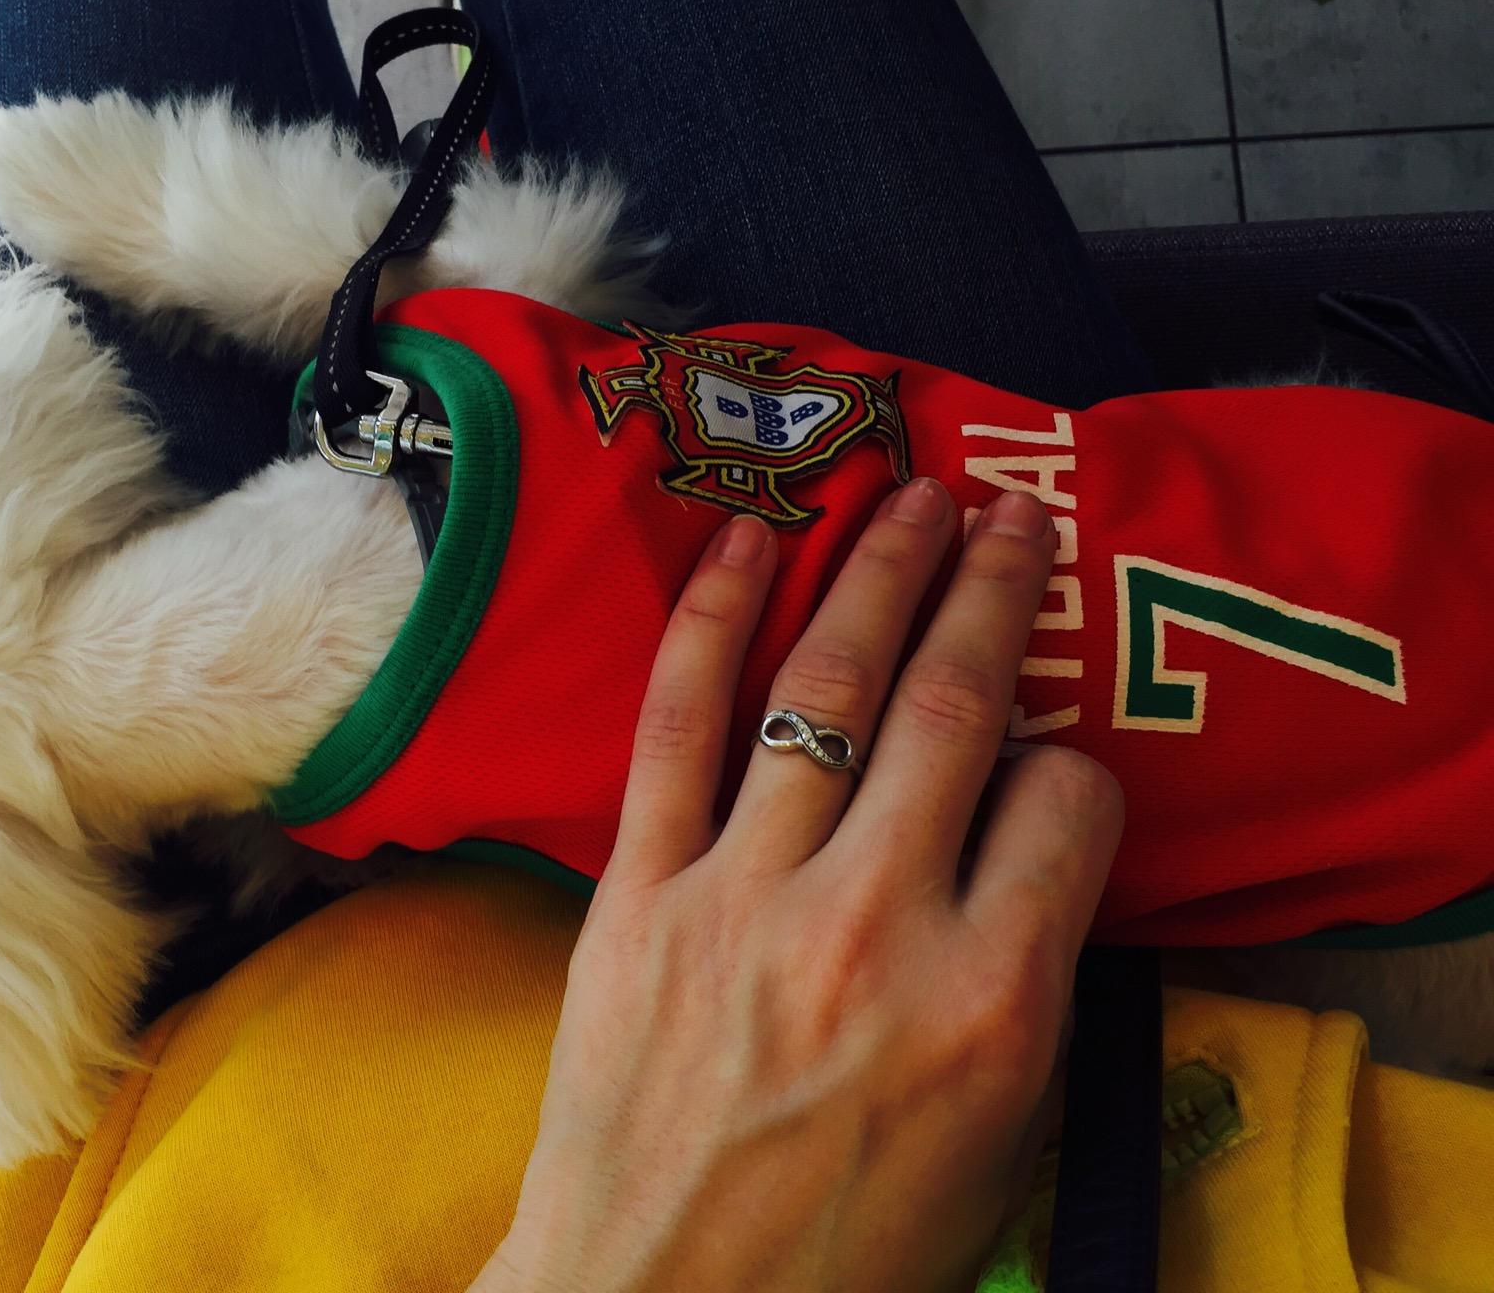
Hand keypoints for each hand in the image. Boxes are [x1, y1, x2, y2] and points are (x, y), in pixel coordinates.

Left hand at [473, 481, 1122, 1292]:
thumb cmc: (843, 1250)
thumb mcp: (999, 1139)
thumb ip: (1029, 982)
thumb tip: (1031, 846)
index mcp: (991, 1001)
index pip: (1071, 804)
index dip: (1079, 766)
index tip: (1057, 763)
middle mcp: (875, 924)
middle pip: (956, 707)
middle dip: (996, 593)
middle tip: (1014, 516)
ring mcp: (745, 894)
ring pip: (824, 686)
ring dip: (878, 573)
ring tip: (913, 500)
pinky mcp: (638, 890)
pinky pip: (676, 724)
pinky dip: (710, 620)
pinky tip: (748, 539)